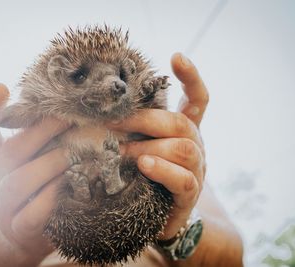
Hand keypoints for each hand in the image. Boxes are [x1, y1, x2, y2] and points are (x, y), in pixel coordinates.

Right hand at [0, 84, 71, 263]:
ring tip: (75, 152)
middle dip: (41, 132)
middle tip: (68, 118)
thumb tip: (27, 96)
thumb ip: (27, 135)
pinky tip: (71, 183)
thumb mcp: (25, 162)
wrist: (24, 236)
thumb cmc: (31, 190)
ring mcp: (4, 209)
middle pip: (9, 153)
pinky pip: (33, 214)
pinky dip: (52, 197)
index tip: (2, 87)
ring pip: (18, 183)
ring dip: (50, 163)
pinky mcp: (21, 231)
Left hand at [108, 53, 207, 239]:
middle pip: (181, 122)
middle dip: (144, 120)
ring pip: (183, 148)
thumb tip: (97, 110)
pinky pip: (183, 179)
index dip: (191, 78)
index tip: (176, 56)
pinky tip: (143, 166)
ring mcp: (197, 170)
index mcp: (185, 130)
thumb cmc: (143, 176)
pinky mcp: (190, 194)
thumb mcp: (139, 147)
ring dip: (147, 147)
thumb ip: (131, 130)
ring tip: (120, 152)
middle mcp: (195, 146)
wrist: (156, 217)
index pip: (197, 99)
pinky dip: (162, 170)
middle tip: (111, 123)